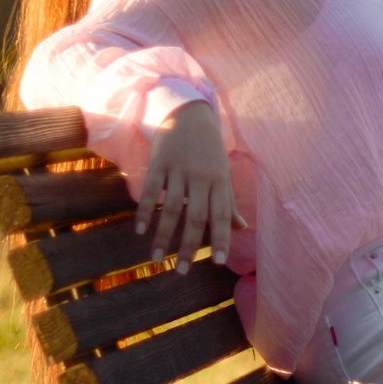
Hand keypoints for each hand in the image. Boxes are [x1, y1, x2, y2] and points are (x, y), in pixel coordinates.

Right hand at [134, 100, 242, 270]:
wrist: (188, 112)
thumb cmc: (209, 149)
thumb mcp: (223, 173)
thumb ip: (229, 202)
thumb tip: (242, 228)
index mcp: (219, 181)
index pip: (221, 215)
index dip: (220, 238)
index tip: (217, 262)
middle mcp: (200, 177)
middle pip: (196, 217)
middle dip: (189, 246)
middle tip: (181, 271)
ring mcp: (179, 170)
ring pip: (171, 208)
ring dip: (163, 235)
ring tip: (156, 259)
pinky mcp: (159, 162)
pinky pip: (151, 190)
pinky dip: (144, 210)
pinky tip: (140, 230)